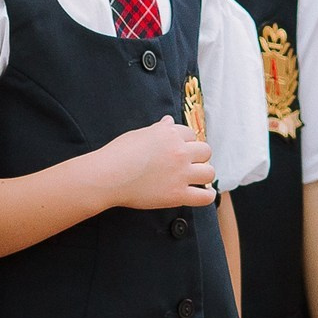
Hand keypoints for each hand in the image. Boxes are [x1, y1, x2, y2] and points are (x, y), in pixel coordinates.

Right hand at [93, 118, 217, 211]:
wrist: (108, 176)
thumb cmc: (118, 154)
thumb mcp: (139, 134)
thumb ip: (158, 129)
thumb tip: (169, 121)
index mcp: (169, 134)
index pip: (190, 134)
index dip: (186, 142)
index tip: (182, 149)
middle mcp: (179, 152)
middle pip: (205, 151)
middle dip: (199, 156)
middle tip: (190, 163)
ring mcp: (180, 174)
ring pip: (209, 172)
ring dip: (204, 174)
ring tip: (197, 178)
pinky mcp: (178, 194)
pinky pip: (204, 196)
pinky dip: (207, 195)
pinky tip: (205, 193)